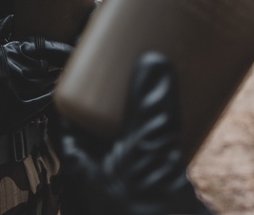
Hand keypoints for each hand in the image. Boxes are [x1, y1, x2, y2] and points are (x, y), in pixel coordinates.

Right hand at [0, 36, 72, 137]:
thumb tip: (8, 20)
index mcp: (8, 53)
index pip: (42, 46)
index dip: (60, 48)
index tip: (73, 46)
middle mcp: (16, 72)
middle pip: (45, 65)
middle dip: (50, 64)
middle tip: (62, 63)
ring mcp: (17, 92)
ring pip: (46, 83)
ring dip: (54, 78)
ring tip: (63, 75)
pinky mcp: (16, 112)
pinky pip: (42, 103)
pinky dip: (50, 95)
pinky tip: (56, 92)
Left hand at [57, 52, 212, 214]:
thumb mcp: (147, 159)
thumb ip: (149, 111)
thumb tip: (152, 63)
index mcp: (78, 171)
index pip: (67, 116)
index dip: (81, 85)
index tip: (96, 57)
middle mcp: (98, 181)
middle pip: (102, 125)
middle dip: (118, 94)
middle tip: (135, 61)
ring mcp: (127, 190)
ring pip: (132, 140)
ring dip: (145, 112)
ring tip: (161, 78)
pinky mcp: (157, 196)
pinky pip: (158, 156)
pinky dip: (168, 133)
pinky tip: (185, 116)